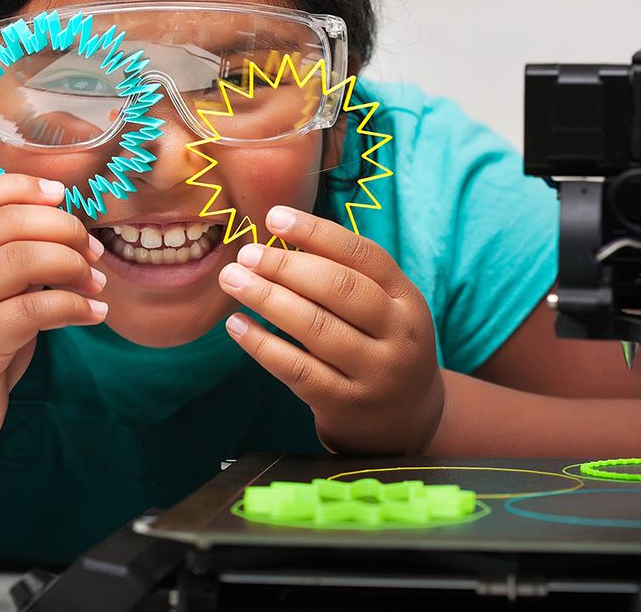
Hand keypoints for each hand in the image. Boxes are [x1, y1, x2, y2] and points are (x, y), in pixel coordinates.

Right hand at [0, 174, 107, 464]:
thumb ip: (13, 263)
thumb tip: (71, 235)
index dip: (22, 187)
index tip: (62, 194)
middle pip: (7, 224)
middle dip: (63, 228)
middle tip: (93, 249)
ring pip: (20, 260)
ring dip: (73, 265)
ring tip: (95, 284)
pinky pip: (31, 311)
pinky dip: (74, 307)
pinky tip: (93, 314)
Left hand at [218, 205, 442, 454]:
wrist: (406, 422)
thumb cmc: (380, 348)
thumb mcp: (386, 309)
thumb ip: (348, 276)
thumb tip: (283, 235)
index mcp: (407, 299)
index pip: (363, 255)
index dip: (317, 233)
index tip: (274, 218)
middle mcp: (398, 334)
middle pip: (339, 289)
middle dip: (286, 266)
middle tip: (246, 254)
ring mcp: (374, 372)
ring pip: (316, 328)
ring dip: (268, 299)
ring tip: (233, 280)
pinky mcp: (346, 404)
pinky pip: (297, 370)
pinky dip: (262, 345)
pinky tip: (237, 325)